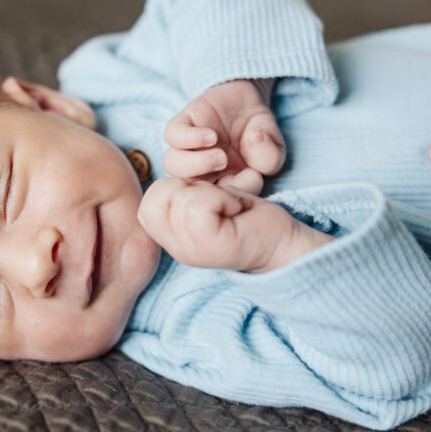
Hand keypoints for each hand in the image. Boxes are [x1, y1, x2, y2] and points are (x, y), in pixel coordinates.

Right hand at [138, 177, 331, 272]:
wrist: (283, 243)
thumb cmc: (248, 218)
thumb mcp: (207, 201)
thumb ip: (182, 196)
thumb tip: (173, 182)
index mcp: (173, 238)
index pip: (146, 205)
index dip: (173, 188)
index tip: (205, 198)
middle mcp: (176, 247)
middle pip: (157, 197)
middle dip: (187, 186)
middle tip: (217, 201)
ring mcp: (190, 249)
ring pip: (180, 198)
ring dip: (210, 191)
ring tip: (228, 206)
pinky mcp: (209, 244)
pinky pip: (198, 205)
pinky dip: (222, 197)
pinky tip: (236, 209)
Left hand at [163, 79, 284, 194]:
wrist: (246, 100)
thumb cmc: (259, 131)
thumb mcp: (274, 147)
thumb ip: (270, 157)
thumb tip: (254, 142)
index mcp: (218, 183)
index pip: (214, 201)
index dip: (231, 195)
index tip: (252, 179)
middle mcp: (199, 169)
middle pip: (185, 188)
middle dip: (205, 187)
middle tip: (230, 173)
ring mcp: (189, 147)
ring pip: (173, 164)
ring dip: (195, 164)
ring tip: (220, 156)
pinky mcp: (183, 124)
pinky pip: (172, 135)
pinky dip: (189, 138)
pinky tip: (211, 136)